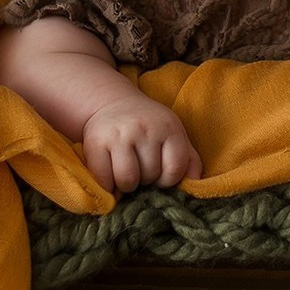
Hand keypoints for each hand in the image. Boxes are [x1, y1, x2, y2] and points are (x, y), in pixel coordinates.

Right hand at [81, 98, 202, 193]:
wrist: (113, 103)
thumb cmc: (150, 127)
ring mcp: (118, 134)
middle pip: (150, 176)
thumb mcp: (174, 135)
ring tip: (127, 174)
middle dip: (146, 180)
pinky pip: (103, 180)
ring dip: (127, 185)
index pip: (175, 169)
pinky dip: (107, 185)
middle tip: (140, 170)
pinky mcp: (95, 142)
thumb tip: (194, 184)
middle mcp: (143, 128)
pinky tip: (111, 175)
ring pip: (127, 180)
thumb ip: (189, 160)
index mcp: (168, 127)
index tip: (160, 176)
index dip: (168, 180)